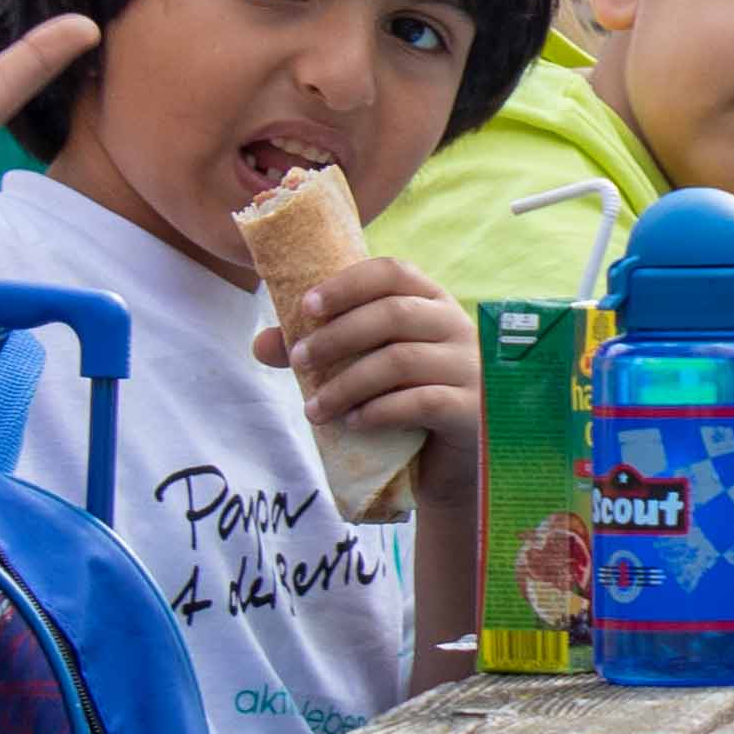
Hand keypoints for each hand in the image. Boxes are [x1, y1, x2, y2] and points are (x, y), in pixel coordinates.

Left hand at [263, 254, 482, 453]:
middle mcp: (457, 326)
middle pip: (393, 313)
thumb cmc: (407, 401)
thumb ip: (320, 352)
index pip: (392, 272)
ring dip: (346, 384)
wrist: (453, 461)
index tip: (306, 307)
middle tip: (299, 361)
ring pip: (400, 361)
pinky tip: (353, 423)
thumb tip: (261, 343)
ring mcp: (470, 367)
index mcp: (431, 302)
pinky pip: (421, 402)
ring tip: (314, 409)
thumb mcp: (365, 369)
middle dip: (337, 337)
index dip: (347, 284)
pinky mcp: (472, 409)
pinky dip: (379, 411)